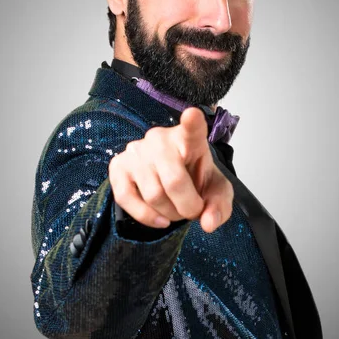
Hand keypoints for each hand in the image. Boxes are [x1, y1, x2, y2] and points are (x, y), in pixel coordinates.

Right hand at [108, 107, 233, 232]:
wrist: (172, 180)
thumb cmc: (195, 179)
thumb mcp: (216, 192)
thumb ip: (220, 207)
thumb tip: (208, 223)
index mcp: (189, 138)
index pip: (192, 129)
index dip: (192, 122)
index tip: (192, 114)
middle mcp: (160, 139)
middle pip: (174, 181)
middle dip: (188, 207)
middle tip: (192, 211)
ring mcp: (136, 151)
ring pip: (153, 195)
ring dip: (169, 214)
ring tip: (176, 210)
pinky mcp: (118, 165)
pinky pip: (126, 199)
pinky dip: (145, 216)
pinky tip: (159, 219)